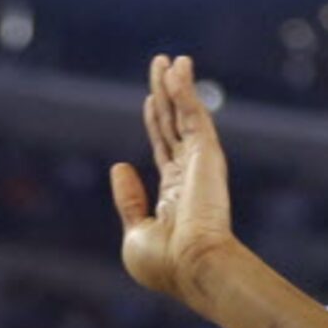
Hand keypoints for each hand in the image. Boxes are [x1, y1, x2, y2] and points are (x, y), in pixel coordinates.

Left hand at [110, 53, 235, 306]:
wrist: (194, 269)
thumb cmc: (165, 264)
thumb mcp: (135, 233)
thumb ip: (128, 200)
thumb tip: (120, 165)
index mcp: (173, 197)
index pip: (163, 148)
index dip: (156, 121)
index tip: (150, 99)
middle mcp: (189, 175)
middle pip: (174, 124)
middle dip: (165, 93)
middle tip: (161, 63)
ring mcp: (199, 164)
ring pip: (184, 114)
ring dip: (176, 84)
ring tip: (168, 58)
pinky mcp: (207, 154)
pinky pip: (193, 114)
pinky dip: (185, 90)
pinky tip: (178, 67)